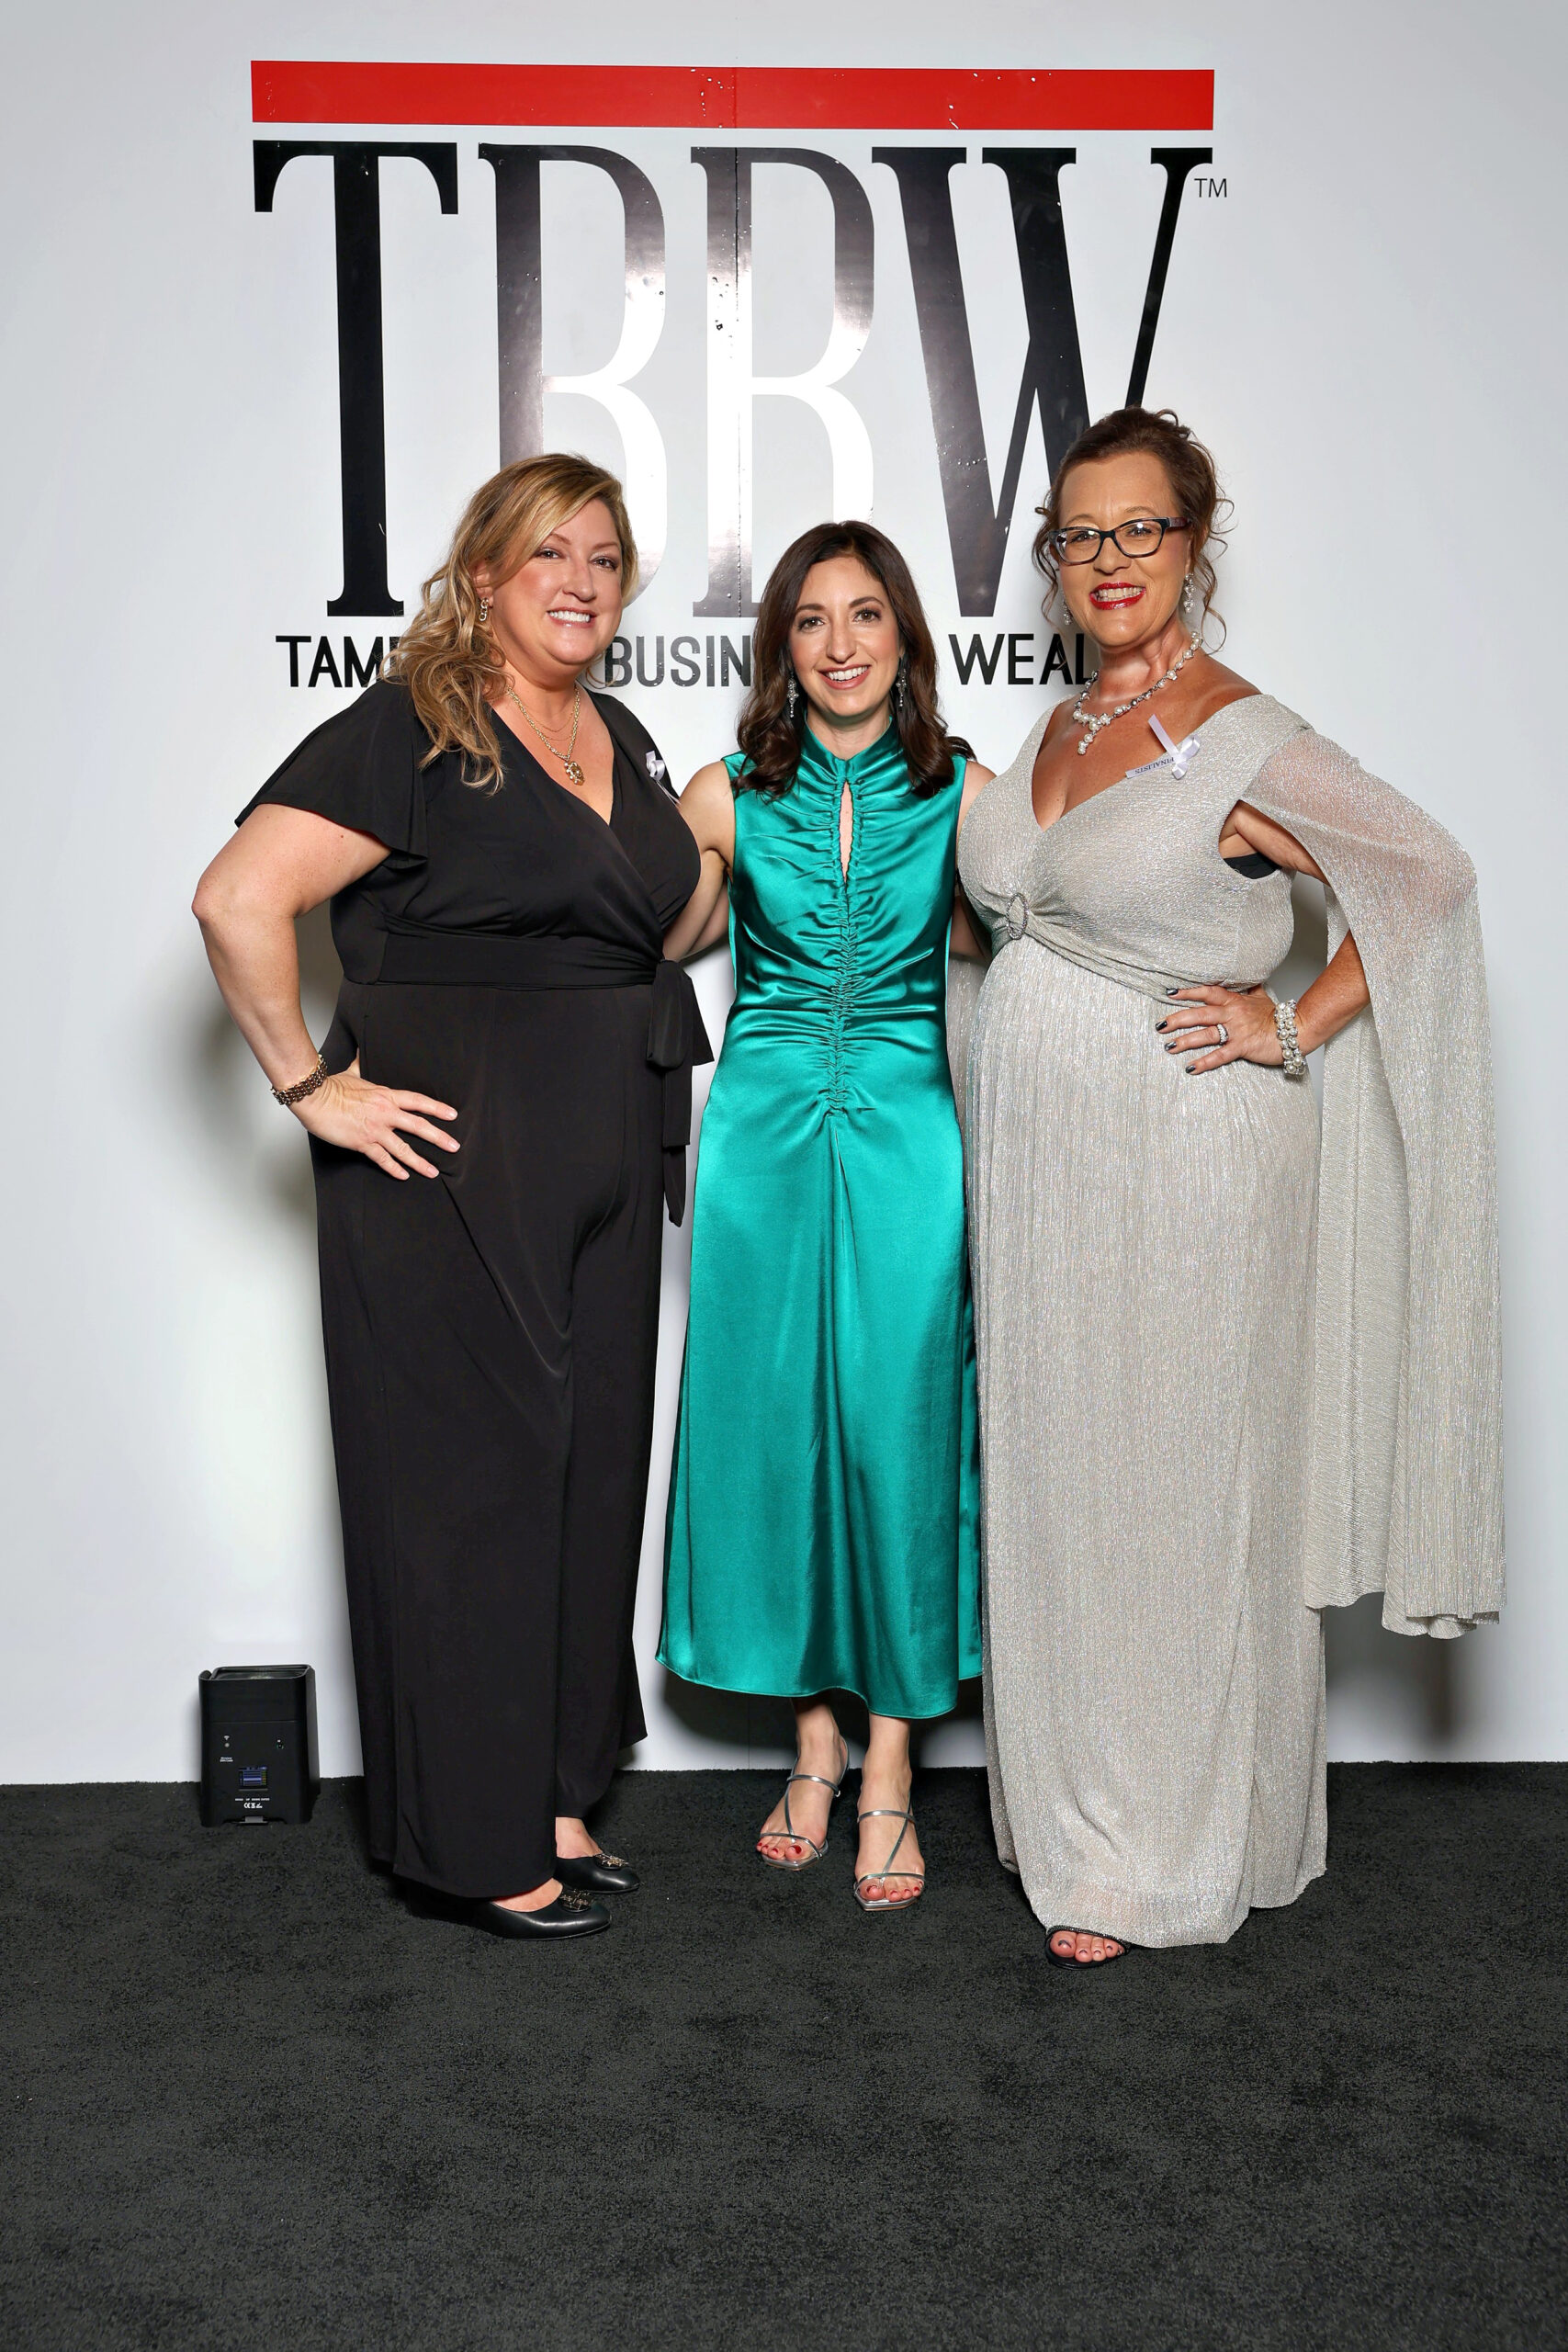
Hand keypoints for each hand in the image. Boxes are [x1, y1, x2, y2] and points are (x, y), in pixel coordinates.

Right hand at [292, 1056, 458, 1177]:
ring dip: (420, 1162)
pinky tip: (404, 1176)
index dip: (437, 1108)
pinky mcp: (362, 1143)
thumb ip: (361, 1065)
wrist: (314, 1098)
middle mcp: (385, 1112)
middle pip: (419, 1126)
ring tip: (433, 1171)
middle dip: (439, 1137)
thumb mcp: (352, 1072)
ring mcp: (375, 1129)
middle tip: (454, 1147)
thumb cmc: (331, 1086)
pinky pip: (382, 1159)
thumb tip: (362, 1052)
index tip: (452, 1115)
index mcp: (386, 1095)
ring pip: (403, 1148)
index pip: (418, 1101)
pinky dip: (394, 1169)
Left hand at [1155, 983, 1280, 1074]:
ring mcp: (1236, 1031)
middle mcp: (1232, 1014)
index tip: (1170, 993)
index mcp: (1234, 1001)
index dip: (1189, 992)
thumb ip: (1248, 987)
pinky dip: (1204, 1062)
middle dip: (1177, 1019)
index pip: (1207, 992)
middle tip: (1159, 1025)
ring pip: (1206, 1035)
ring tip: (1168, 1046)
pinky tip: (1190, 1067)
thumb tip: (1242, 976)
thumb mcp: (1260, 997)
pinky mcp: (1242, 1047)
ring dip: (1185, 1041)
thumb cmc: (1275, 1017)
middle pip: (1200, 1014)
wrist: (1295, 1031)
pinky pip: (1220, 1055)